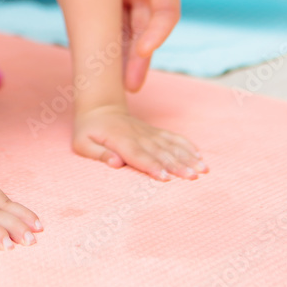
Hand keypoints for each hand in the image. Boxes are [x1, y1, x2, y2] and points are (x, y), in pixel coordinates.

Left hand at [73, 105, 207, 180]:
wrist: (99, 108)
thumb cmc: (89, 130)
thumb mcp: (83, 144)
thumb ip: (99, 154)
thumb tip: (116, 163)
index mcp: (120, 140)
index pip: (138, 155)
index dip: (152, 166)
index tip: (165, 178)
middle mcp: (138, 135)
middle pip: (160, 152)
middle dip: (178, 165)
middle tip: (193, 177)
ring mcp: (148, 132)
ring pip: (170, 145)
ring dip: (188, 157)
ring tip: (203, 169)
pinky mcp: (154, 132)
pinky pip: (173, 138)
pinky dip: (187, 146)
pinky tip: (199, 155)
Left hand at [107, 0, 188, 92]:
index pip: (165, 13)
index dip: (158, 33)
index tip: (145, 49)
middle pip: (145, 31)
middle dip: (140, 58)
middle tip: (130, 85)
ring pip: (125, 30)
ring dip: (123, 57)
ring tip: (114, 83)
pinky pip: (103, 16)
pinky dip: (103, 37)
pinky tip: (95, 57)